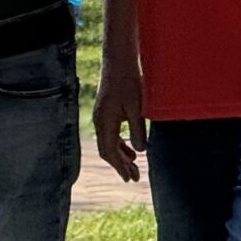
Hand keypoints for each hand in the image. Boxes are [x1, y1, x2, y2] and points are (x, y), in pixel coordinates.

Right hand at [93, 64, 147, 182]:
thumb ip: (138, 129)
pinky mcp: (107, 111)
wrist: (119, 61)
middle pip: (107, 150)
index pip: (109, 151)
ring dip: (121, 156)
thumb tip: (140, 152)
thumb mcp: (137, 106)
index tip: (129, 179)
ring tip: (134, 167)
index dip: (119, 167)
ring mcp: (102, 116)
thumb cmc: (129, 81)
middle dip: (120, 165)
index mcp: (104, 121)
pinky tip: (131, 151)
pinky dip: (119, 145)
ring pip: (109, 143)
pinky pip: (110, 134)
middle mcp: (100, 121)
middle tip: (134, 178)